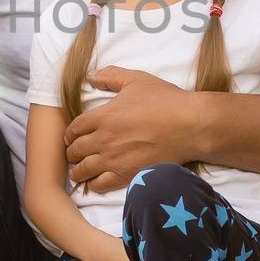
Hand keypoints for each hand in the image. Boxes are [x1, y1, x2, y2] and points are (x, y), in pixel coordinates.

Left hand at [64, 67, 191, 192]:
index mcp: (103, 116)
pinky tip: (93, 183)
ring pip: (83, 169)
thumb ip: (110, 76)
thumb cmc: (166, 100)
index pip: (74, 128)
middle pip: (75, 150)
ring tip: (78, 171)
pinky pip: (101, 184)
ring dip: (77, 170)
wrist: (190, 126)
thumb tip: (91, 76)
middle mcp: (104, 139)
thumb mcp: (136, 80)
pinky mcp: (127, 174)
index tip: (71, 137)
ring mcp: (114, 159)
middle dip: (71, 152)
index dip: (70, 134)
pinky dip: (93, 184)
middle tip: (73, 154)